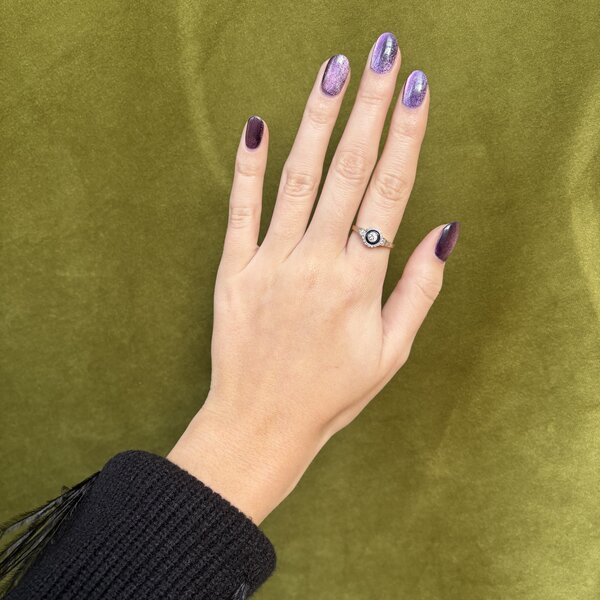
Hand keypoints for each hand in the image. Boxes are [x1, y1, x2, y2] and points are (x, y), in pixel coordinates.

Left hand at [167, 32, 459, 523]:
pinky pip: (240, 212)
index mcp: (360, 283)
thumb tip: (444, 231)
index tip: (417, 91)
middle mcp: (316, 264)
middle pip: (349, 171)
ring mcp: (270, 264)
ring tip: (333, 73)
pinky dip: (247, 169)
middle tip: (383, 57)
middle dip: (369, 108)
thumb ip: (418, 289)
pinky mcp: (233, 272)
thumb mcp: (390, 353)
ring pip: (297, 179)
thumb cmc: (330, 394)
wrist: (260, 424)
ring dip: (317, 122)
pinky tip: (255, 127)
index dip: (406, 137)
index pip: (390, 192)